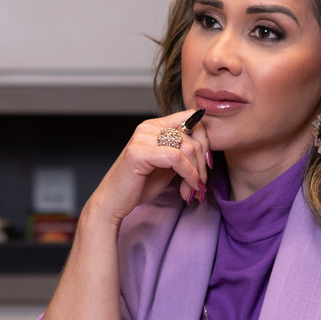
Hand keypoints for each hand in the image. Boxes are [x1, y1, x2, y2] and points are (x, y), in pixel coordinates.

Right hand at [88, 108, 210, 225]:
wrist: (113, 202)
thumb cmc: (139, 185)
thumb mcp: (167, 165)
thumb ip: (182, 153)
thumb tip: (207, 151)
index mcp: (154, 126)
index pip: (191, 118)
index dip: (205, 140)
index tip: (207, 164)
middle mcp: (148, 127)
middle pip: (193, 134)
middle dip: (203, 162)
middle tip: (201, 183)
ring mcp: (142, 137)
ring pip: (188, 146)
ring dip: (197, 172)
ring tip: (193, 189)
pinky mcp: (139, 152)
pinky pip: (177, 158)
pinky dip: (188, 175)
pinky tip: (188, 188)